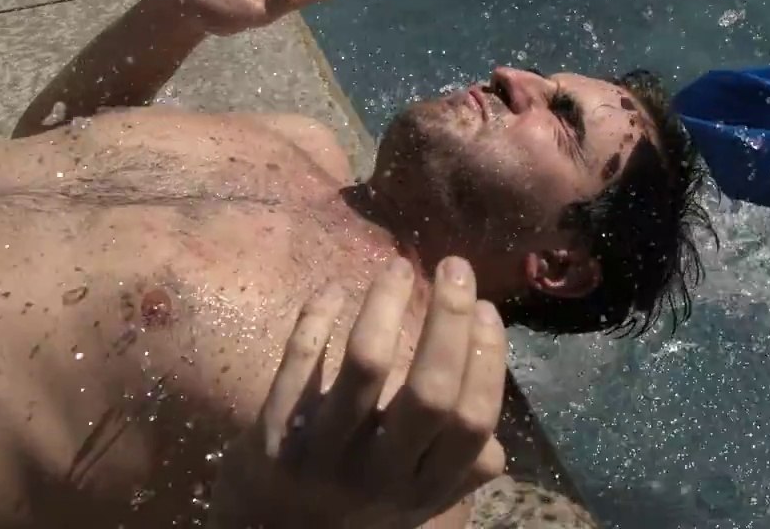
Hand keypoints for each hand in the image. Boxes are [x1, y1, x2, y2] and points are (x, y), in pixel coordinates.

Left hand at [208, 257, 507, 528]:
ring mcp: (323, 454)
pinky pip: (299, 362)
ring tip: (397, 265)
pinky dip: (316, 317)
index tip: (487, 309)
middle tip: (455, 267)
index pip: (471, 419)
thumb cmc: (353, 512)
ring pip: (364, 363)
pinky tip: (333, 288)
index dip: (486, 359)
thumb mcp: (413, 504)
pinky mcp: (274, 434)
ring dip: (384, 304)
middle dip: (450, 320)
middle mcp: (379, 474)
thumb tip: (495, 441)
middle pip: (430, 390)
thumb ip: (457, 474)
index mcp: (422, 487)